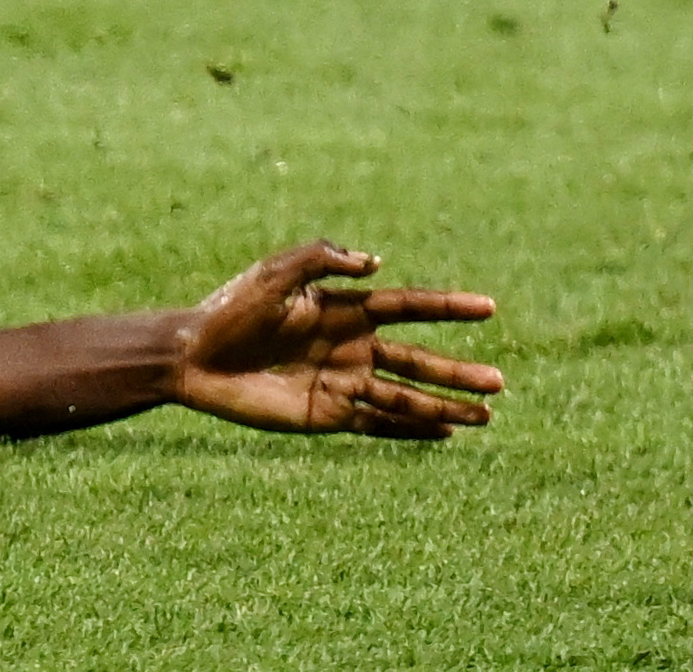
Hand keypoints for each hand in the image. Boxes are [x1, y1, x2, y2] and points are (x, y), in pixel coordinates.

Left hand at [166, 241, 499, 438]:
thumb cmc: (229, 310)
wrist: (192, 357)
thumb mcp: (273, 274)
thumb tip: (377, 262)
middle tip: (500, 383)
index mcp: (342, 308)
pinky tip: (443, 433)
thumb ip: (321, 259)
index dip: (448, 307)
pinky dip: (411, 428)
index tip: (489, 308)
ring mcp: (341, 382)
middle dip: (457, 371)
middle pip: (416, 360)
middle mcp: (349, 346)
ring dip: (445, 406)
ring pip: (405, 396)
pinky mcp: (325, 414)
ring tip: (486, 416)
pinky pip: (378, 423)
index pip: (407, 307)